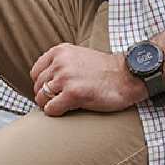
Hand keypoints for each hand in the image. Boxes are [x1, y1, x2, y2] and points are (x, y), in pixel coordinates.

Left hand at [30, 44, 144, 115]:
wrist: (128, 76)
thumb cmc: (106, 70)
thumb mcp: (79, 56)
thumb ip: (61, 63)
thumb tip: (44, 81)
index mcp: (60, 51)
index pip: (36, 72)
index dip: (42, 85)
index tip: (52, 91)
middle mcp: (60, 62)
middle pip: (37, 86)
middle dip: (46, 97)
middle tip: (59, 102)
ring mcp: (65, 78)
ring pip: (41, 98)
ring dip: (50, 106)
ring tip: (63, 106)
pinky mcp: (73, 94)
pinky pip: (51, 109)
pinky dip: (56, 113)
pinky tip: (67, 110)